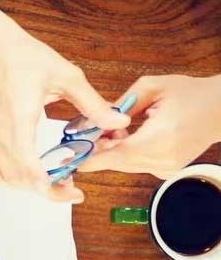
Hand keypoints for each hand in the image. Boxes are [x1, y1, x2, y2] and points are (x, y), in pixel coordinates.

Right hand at [0, 0, 124, 202]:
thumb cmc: (23, 58)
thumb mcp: (67, 76)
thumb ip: (93, 103)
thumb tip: (118, 120)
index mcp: (19, 119)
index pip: (29, 168)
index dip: (50, 187)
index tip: (73, 190)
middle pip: (19, 180)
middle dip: (47, 190)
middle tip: (72, 187)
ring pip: (4, 179)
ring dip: (28, 187)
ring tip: (53, 180)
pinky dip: (9, 180)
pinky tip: (27, 175)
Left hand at [79, 74, 220, 177]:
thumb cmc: (192, 94)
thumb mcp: (153, 88)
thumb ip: (120, 104)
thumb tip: (94, 119)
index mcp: (159, 138)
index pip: (114, 155)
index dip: (88, 156)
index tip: (68, 154)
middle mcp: (162, 159)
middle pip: (115, 162)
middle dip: (97, 149)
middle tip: (87, 133)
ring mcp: (166, 168)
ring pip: (123, 165)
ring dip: (112, 151)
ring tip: (114, 131)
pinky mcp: (166, 172)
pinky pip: (136, 165)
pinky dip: (127, 154)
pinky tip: (132, 138)